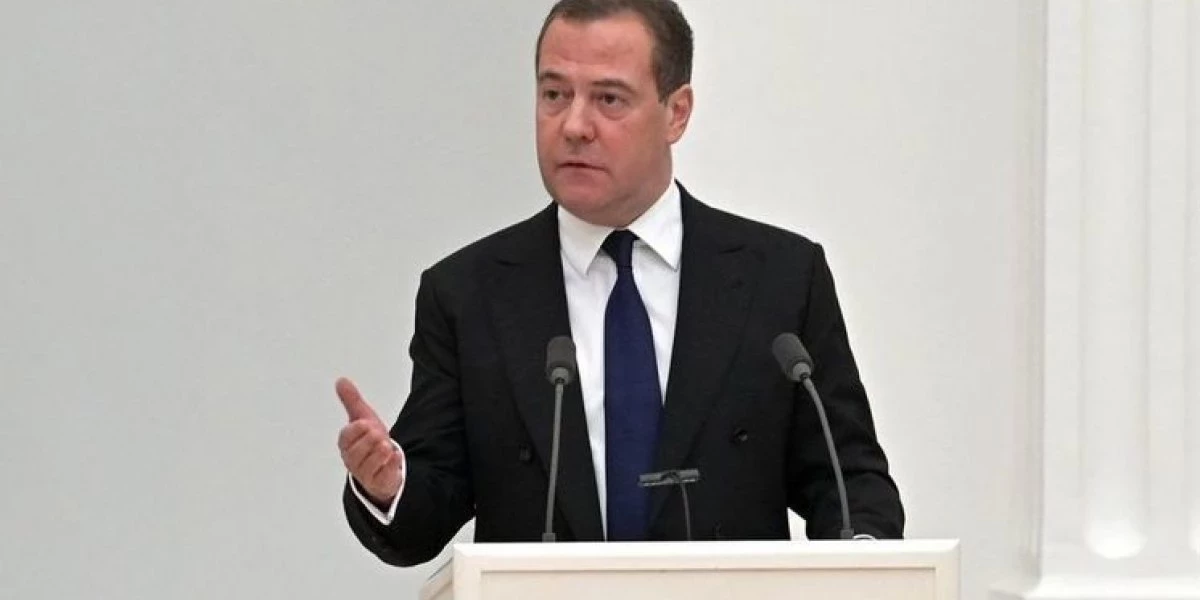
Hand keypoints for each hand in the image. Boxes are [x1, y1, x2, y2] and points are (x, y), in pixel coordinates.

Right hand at [336, 377, 402, 506]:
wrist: (383, 464)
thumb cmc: (369, 441)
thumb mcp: (362, 417)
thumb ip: (352, 400)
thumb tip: (341, 380)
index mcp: (346, 444)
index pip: (346, 437)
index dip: (357, 429)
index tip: (367, 423)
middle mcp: (352, 460)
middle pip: (356, 452)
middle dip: (371, 440)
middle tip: (379, 434)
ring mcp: (364, 473)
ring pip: (369, 465)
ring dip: (380, 453)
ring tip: (387, 446)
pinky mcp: (379, 482)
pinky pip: (384, 476)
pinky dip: (391, 464)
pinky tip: (396, 456)